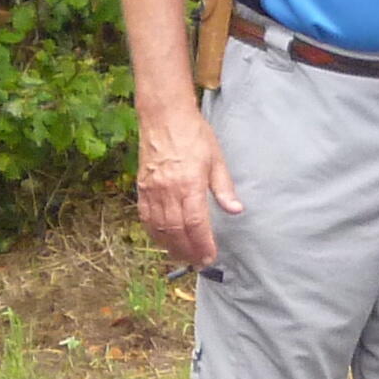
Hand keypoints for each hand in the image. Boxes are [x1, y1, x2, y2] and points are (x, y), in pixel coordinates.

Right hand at [137, 112, 240, 269]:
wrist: (164, 116)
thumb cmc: (193, 135)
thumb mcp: (216, 159)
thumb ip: (224, 188)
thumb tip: (236, 210)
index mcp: (189, 184)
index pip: (196, 224)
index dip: (203, 244)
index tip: (210, 256)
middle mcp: (168, 190)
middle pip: (177, 231)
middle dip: (188, 251)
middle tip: (199, 262)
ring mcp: (152, 190)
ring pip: (159, 228)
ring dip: (171, 246)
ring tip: (182, 257)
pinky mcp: (142, 187)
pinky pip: (146, 217)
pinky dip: (154, 233)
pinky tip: (163, 240)